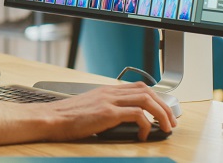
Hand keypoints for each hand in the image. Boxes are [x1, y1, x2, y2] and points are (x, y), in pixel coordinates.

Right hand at [42, 82, 176, 141]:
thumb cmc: (67, 117)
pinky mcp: (107, 113)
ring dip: (160, 114)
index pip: (139, 86)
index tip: (162, 111)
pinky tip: (143, 135)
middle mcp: (110, 92)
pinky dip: (146, 125)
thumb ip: (106, 107)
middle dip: (164, 107)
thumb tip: (122, 118)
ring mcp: (109, 101)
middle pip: (147, 91)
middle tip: (170, 122)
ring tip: (165, 128)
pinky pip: (137, 115)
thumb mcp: (89, 107)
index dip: (155, 97)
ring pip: (146, 100)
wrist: (52, 118)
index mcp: (106, 90)